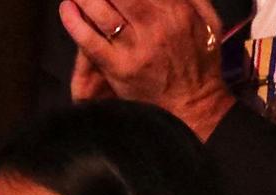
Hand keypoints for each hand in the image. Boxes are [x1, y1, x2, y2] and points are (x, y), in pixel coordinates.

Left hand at [60, 0, 234, 138]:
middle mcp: (156, 24)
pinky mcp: (118, 67)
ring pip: (103, 12)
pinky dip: (75, 23)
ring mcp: (135, 46)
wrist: (192, 103)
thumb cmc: (200, 61)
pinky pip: (91, 41)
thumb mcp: (207, 21)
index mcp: (177, 9)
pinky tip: (67, 8)